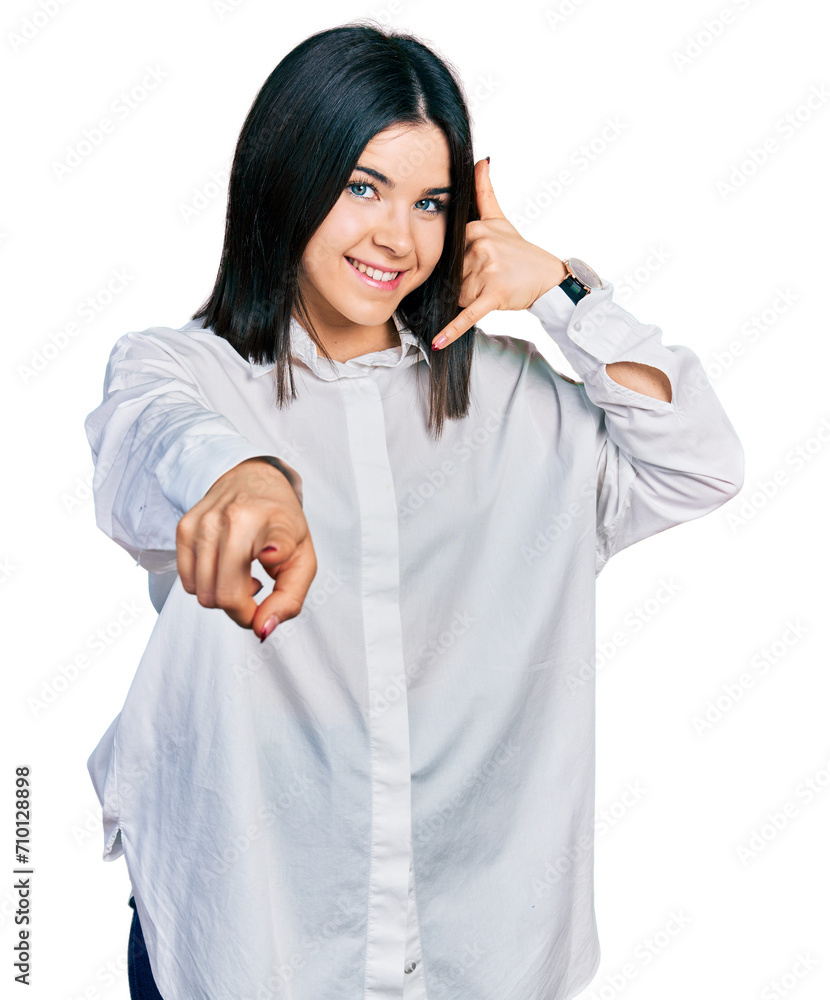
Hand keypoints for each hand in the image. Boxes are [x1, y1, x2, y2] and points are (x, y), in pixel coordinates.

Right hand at [175, 457, 316, 639]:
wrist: (255, 479)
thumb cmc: (283, 524)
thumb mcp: (303, 560)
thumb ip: (289, 600)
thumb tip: (261, 629)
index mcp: (273, 524)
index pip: (269, 551)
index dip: (268, 568)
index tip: (271, 558)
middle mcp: (234, 519)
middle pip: (224, 596)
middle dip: (242, 610)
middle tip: (256, 592)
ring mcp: (204, 522)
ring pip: (202, 594)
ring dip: (224, 597)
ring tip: (242, 574)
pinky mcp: (184, 527)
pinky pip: (188, 583)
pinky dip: (206, 585)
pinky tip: (224, 566)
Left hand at [431, 158, 567, 349]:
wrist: (549, 277)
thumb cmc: (520, 251)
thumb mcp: (500, 219)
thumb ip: (485, 191)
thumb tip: (481, 158)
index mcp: (474, 230)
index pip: (448, 258)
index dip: (459, 268)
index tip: (476, 266)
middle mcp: (479, 247)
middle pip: (453, 279)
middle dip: (467, 286)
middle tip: (490, 280)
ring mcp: (488, 270)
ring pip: (459, 297)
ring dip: (473, 301)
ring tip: (495, 290)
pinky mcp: (494, 295)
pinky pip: (468, 314)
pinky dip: (453, 330)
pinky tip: (438, 342)